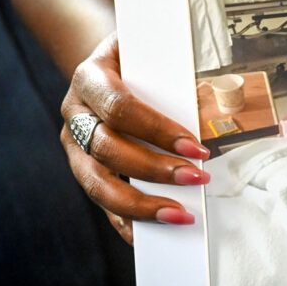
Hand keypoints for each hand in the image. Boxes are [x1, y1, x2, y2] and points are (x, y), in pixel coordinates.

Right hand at [60, 32, 209, 242]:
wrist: (110, 58)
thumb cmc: (139, 56)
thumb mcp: (152, 50)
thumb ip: (174, 73)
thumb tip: (212, 108)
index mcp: (90, 78)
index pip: (120, 108)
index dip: (158, 131)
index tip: (196, 148)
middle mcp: (74, 112)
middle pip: (108, 150)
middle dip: (155, 170)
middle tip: (197, 179)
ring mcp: (73, 143)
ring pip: (97, 182)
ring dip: (141, 204)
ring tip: (180, 215)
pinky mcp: (82, 166)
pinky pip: (99, 199)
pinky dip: (124, 220)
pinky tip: (148, 235)